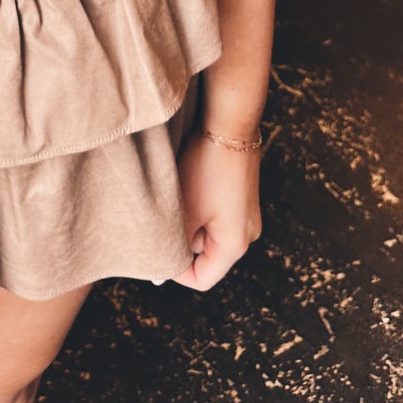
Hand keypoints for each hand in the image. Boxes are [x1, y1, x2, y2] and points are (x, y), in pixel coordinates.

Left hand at [171, 132, 262, 291]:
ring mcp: (246, 215)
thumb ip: (175, 242)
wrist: (229, 123)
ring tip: (176, 198)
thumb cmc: (206, 167)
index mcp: (235, 246)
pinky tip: (187, 187)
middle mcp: (247, 235)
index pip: (202, 278)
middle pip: (205, 256)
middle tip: (162, 220)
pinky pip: (216, 216)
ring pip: (208, 234)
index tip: (155, 252)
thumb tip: (162, 266)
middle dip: (181, 242)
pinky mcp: (241, 197)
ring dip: (189, 222)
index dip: (175, 272)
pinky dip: (199, 208)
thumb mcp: (185, 210)